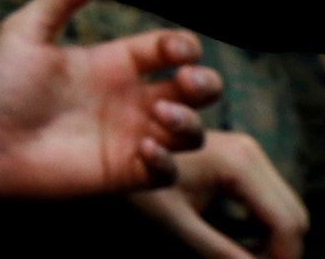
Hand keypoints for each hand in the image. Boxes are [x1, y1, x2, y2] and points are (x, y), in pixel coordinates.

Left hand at [0, 0, 218, 198]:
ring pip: (191, 132)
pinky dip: (166, 161)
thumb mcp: (25, 32)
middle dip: (205, 83)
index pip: (168, 49)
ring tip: (161, 114)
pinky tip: (143, 148)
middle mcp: (129, 98)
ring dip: (189, 123)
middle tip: (188, 82)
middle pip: (195, 90)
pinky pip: (166, 171)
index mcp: (113, 63)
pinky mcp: (123, 172)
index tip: (177, 49)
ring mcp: (130, 136)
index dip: (183, 46)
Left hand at [131, 131, 307, 258]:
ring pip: (284, 207)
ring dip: (272, 240)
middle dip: (280, 250)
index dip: (280, 258)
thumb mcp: (176, 225)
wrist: (102, 147)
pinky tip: (235, 240)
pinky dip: (262, 224)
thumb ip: (220, 251)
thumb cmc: (133, 188)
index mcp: (240, 164)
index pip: (286, 223)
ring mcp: (246, 151)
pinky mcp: (237, 157)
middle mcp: (250, 151)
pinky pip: (268, 197)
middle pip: (292, 214)